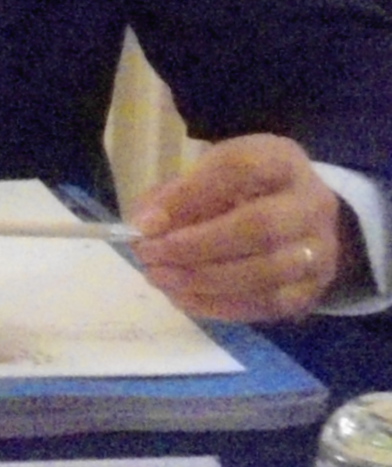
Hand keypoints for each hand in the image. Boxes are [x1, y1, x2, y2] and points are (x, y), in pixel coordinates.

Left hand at [127, 134, 340, 319]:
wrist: (302, 220)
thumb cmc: (246, 190)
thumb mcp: (212, 174)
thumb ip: (177, 194)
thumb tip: (145, 226)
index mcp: (282, 162)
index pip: (239, 169)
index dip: (189, 195)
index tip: (146, 221)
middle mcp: (311, 205)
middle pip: (258, 227)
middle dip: (194, 246)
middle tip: (150, 254)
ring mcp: (320, 252)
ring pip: (264, 273)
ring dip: (201, 279)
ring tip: (160, 277)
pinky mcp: (313, 291)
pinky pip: (266, 305)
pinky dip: (217, 305)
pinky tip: (182, 297)